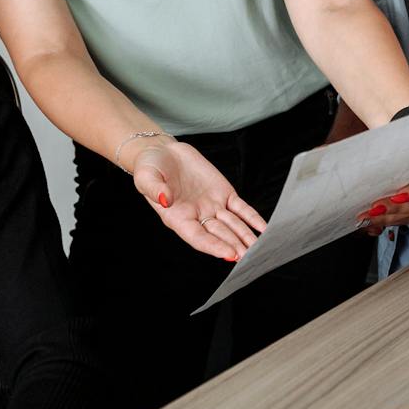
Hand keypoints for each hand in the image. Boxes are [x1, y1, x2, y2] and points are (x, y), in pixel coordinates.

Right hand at [131, 140, 266, 260]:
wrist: (163, 153)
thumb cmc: (149, 168)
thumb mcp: (145, 177)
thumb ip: (154, 189)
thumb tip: (164, 199)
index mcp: (178, 219)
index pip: (199, 237)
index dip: (214, 246)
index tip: (229, 254)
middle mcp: (197, 217)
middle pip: (219, 235)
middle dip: (235, 245)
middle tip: (251, 256)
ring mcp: (212, 206)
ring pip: (233, 225)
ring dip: (246, 236)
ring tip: (260, 248)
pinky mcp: (223, 193)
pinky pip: (240, 209)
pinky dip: (252, 218)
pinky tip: (263, 229)